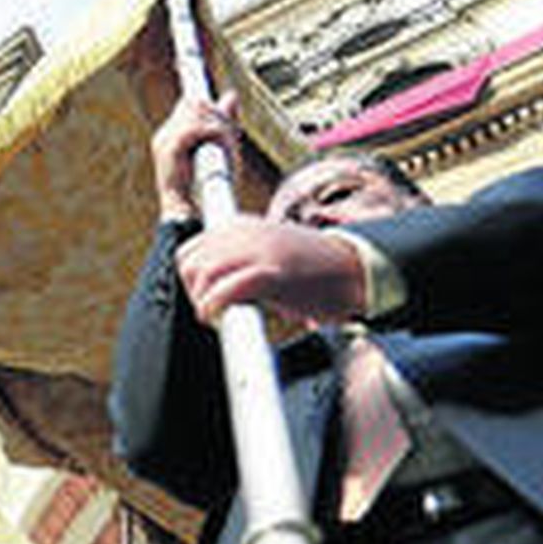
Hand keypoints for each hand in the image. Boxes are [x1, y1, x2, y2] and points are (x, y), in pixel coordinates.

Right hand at [153, 92, 238, 220]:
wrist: (188, 215)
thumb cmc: (205, 189)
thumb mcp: (221, 149)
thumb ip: (225, 122)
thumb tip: (232, 94)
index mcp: (171, 135)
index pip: (190, 103)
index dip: (203, 97)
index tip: (215, 94)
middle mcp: (165, 135)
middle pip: (195, 103)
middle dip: (219, 115)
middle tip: (230, 134)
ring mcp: (165, 140)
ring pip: (198, 112)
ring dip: (218, 125)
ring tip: (227, 143)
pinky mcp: (170, 148)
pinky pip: (197, 128)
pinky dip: (214, 133)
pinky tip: (222, 143)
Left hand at [175, 216, 365, 325]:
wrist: (354, 268)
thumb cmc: (311, 269)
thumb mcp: (265, 252)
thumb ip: (235, 260)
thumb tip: (205, 284)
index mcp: (240, 226)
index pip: (189, 250)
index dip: (191, 279)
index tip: (205, 298)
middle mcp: (244, 233)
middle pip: (189, 263)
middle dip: (193, 292)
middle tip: (211, 311)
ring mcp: (258, 250)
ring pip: (202, 274)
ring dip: (203, 301)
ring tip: (219, 317)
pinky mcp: (271, 272)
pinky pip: (225, 289)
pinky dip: (215, 306)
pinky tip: (220, 317)